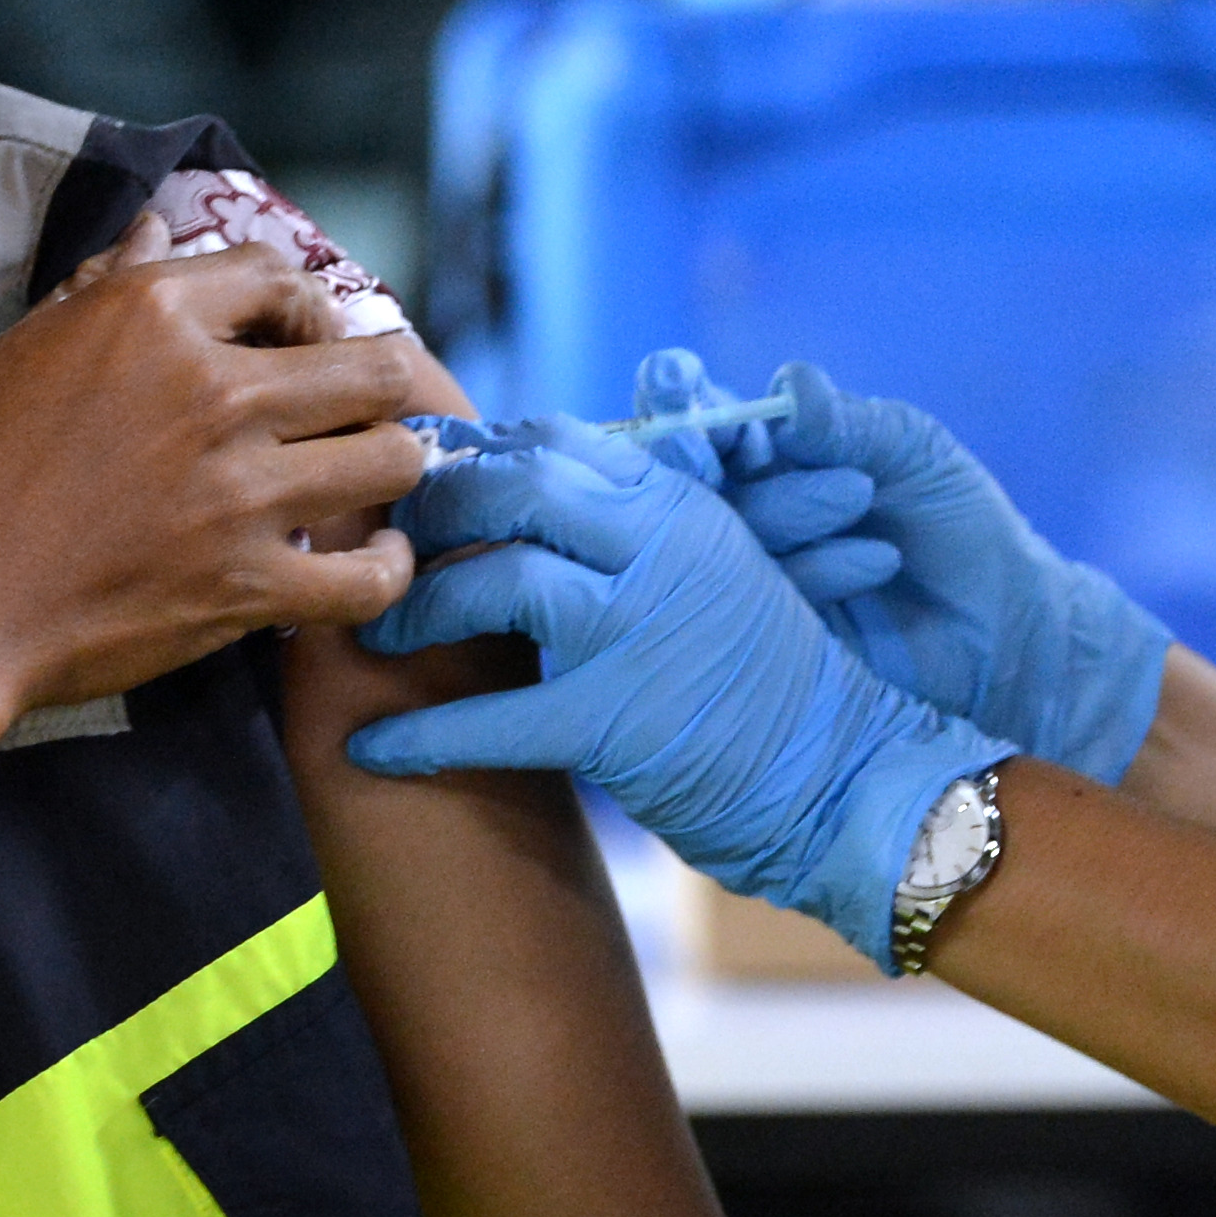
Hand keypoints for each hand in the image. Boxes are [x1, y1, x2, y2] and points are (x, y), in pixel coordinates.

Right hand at [0, 216, 429, 727]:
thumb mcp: (18, 352)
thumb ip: (102, 287)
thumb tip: (158, 225)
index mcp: (152, 315)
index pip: (279, 277)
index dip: (297, 307)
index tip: (289, 343)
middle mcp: (214, 391)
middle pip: (373, 364)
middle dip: (373, 383)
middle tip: (346, 413)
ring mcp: (240, 493)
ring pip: (394, 457)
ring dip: (387, 466)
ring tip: (361, 479)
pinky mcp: (248, 586)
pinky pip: (372, 575)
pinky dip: (388, 569)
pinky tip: (374, 558)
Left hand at [344, 418, 1009, 965]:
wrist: (845, 776)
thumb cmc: (767, 683)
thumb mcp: (718, 568)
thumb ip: (639, 528)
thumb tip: (532, 499)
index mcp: (678, 504)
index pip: (552, 440)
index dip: (472, 456)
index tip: (422, 485)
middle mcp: (659, 546)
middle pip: (512, 486)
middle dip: (430, 511)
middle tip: (381, 545)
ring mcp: (639, 628)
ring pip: (497, 579)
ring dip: (418, 607)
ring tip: (377, 633)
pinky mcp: (618, 718)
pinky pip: (493, 717)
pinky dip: (421, 734)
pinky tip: (370, 747)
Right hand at [644, 352, 1171, 784]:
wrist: (1003, 626)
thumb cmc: (959, 521)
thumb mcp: (911, 451)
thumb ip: (847, 423)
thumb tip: (788, 383)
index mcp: (772, 448)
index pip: (701, 410)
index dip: (677, 394)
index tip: (678, 383)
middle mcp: (745, 506)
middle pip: (678, 474)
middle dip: (683, 452)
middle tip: (704, 450)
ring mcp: (748, 573)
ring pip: (718, 532)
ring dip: (782, 509)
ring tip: (858, 498)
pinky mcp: (762, 634)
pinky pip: (754, 597)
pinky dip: (815, 570)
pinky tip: (878, 560)